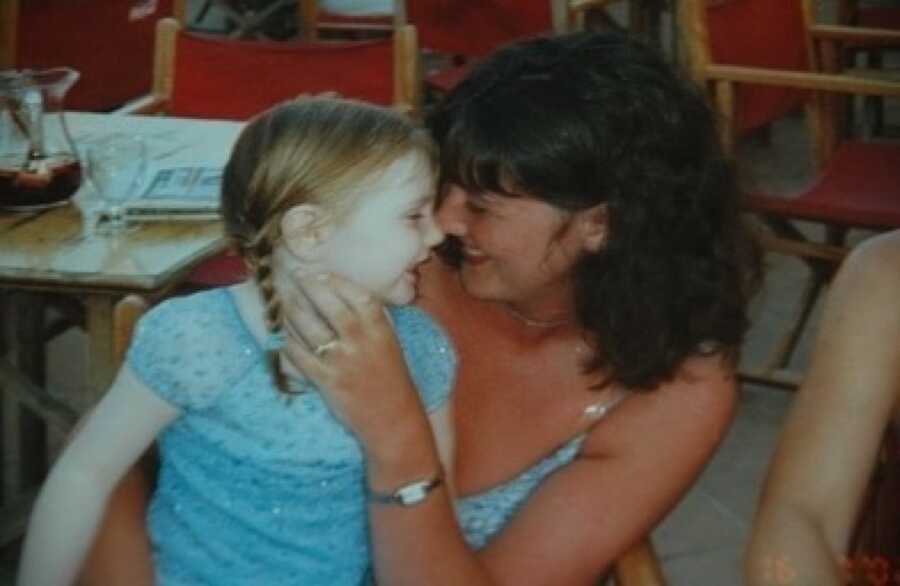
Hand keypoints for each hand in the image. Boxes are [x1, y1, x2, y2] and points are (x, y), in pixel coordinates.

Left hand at [281, 274, 431, 454]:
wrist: (392, 418)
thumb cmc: (391, 378)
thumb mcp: (389, 342)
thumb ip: (372, 320)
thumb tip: (344, 295)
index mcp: (380, 329)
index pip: (357, 296)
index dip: (336, 282)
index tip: (320, 274)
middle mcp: (361, 341)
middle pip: (330, 306)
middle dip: (309, 288)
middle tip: (294, 277)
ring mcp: (342, 361)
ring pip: (310, 328)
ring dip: (293, 312)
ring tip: (284, 301)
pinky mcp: (326, 380)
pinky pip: (299, 355)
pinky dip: (287, 341)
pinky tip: (280, 333)